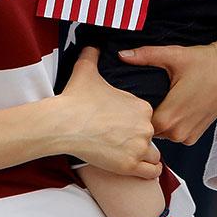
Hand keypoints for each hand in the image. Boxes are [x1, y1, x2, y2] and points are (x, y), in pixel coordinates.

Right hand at [56, 48, 161, 178]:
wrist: (63, 124)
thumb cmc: (76, 98)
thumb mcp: (86, 70)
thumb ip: (92, 55)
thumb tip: (91, 45)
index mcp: (141, 106)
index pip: (147, 117)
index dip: (136, 121)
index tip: (122, 124)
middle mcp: (145, 126)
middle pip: (150, 135)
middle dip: (139, 138)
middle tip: (121, 139)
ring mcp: (138, 147)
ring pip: (152, 154)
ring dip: (145, 155)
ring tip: (129, 154)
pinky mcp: (129, 165)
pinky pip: (150, 171)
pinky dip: (149, 171)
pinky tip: (141, 168)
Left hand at [118, 32, 216, 144]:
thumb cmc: (204, 60)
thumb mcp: (173, 56)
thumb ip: (145, 56)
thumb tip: (122, 54)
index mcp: (168, 117)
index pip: (139, 124)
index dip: (133, 113)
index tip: (130, 101)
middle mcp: (178, 132)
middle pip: (149, 130)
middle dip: (145, 117)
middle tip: (143, 98)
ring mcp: (189, 136)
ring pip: (162, 134)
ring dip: (160, 122)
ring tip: (160, 101)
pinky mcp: (197, 135)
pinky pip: (175, 135)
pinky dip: (172, 125)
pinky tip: (173, 108)